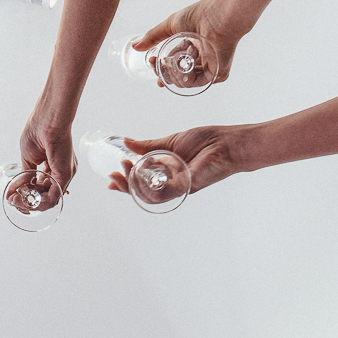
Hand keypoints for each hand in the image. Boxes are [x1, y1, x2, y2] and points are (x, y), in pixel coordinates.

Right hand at [18, 112, 76, 199]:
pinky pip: (52, 197)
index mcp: (55, 165)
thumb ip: (28, 172)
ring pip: (49, 199)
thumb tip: (23, 186)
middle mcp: (62, 171)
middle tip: (13, 200)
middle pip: (46, 195)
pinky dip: (38, 201)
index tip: (15, 194)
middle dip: (28, 200)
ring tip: (16, 200)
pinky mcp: (64, 175)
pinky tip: (25, 198)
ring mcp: (65, 174)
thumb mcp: (29, 157)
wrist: (47, 120)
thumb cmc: (38, 131)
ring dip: (31, 202)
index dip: (29, 192)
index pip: (44, 186)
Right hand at [108, 126, 241, 195]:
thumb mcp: (170, 141)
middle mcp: (171, 182)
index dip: (126, 182)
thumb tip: (127, 142)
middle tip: (113, 176)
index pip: (142, 181)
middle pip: (143, 192)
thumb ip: (149, 146)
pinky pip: (165, 192)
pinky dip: (149, 187)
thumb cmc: (205, 141)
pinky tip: (137, 176)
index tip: (111, 177)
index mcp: (166, 172)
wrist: (226, 143)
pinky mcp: (186, 186)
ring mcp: (178, 186)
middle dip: (125, 186)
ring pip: (151, 196)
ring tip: (123, 171)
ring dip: (133, 187)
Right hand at [136, 0, 244, 83]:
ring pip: (186, 80)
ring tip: (167, 61)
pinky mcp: (218, 74)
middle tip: (155, 65)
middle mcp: (204, 59)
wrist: (218, 16)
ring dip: (172, 72)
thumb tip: (135, 46)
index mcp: (196, 48)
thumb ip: (153, 37)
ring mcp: (211, 68)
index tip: (153, 64)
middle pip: (180, 74)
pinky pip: (196, 83)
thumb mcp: (170, 26)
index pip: (178, 64)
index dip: (164, 67)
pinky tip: (178, 66)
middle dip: (164, 71)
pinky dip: (184, 77)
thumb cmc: (200, 16)